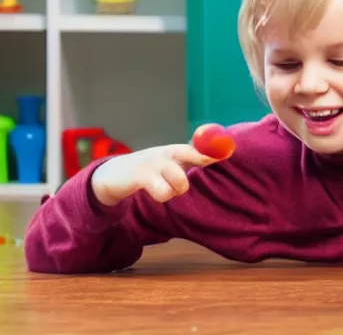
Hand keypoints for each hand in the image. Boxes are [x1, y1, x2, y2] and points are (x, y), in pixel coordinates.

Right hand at [91, 144, 218, 206]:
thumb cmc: (149, 171)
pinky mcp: (140, 176)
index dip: (212, 150)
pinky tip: (155, 193)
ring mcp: (152, 163)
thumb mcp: (169, 164)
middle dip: (201, 161)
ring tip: (165, 189)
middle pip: (189, 155)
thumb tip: (219, 156)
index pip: (197, 147)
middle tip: (199, 171)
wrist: (113, 176)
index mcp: (175, 150)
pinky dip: (163, 195)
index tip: (228, 152)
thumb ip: (191, 160)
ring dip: (176, 190)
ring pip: (179, 181)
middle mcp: (165, 153)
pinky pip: (162, 191)